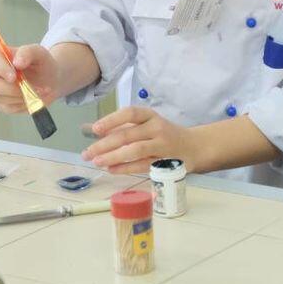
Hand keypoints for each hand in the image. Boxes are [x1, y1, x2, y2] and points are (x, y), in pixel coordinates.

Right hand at [0, 43, 59, 113]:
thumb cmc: (42, 63)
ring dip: (22, 96)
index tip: (14, 76)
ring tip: (40, 90)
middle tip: (29, 89)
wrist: (50, 80)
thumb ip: (28, 52)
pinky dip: (24, 103)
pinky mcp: (2, 103)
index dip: (1, 68)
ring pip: (1, 97)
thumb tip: (17, 62)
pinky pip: (9, 107)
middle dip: (10, 88)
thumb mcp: (40, 53)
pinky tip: (33, 96)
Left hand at [83, 107, 202, 174]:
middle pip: (128, 135)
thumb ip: (126, 128)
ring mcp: (162, 145)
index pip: (130, 113)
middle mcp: (157, 128)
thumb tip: (95, 133)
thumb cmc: (164, 135)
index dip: (112, 120)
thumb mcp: (148, 125)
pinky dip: (126, 168)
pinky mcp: (164, 162)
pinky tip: (112, 169)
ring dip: (113, 157)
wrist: (194, 147)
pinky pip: (142, 165)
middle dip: (104, 144)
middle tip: (88, 152)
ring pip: (135, 150)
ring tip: (97, 162)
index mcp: (151, 116)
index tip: (95, 129)